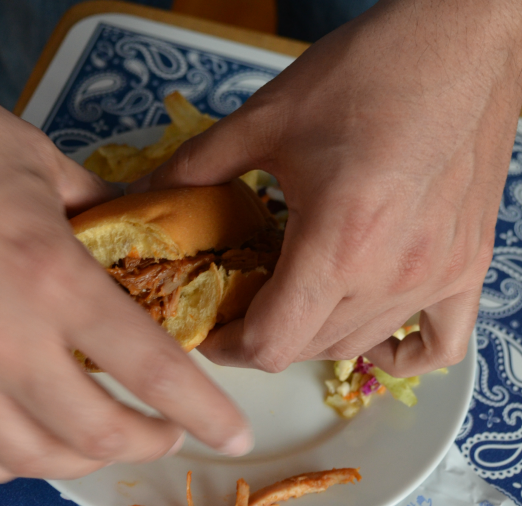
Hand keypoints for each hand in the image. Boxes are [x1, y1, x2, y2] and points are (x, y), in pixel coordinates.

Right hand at [0, 70, 250, 482]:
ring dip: (87, 459)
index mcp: (50, 277)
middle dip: (149, 442)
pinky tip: (33, 442)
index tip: (233, 435)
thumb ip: (103, 214)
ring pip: (32, 458)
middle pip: (96, 432)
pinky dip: (13, 462)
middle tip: (171, 433)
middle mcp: (0, 340)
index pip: (152, 369)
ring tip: (111, 441)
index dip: (205, 411)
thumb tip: (144, 241)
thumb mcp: (42, 166)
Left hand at [129, 0, 521, 376]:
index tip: (212, 333)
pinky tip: (375, 336)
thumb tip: (150, 192)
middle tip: (243, 307)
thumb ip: (198, 165)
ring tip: (294, 305)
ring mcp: (436, 275)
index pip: (272, 343)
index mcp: (338, 242)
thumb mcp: (267, 117)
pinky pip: (439, 343)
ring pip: (359, 345)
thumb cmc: (372, 70)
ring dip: (315, 337)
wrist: (460, 39)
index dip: (229, 348)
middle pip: (310, 349)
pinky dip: (401, 352)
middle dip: (265, 337)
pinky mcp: (468, 265)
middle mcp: (391, 273)